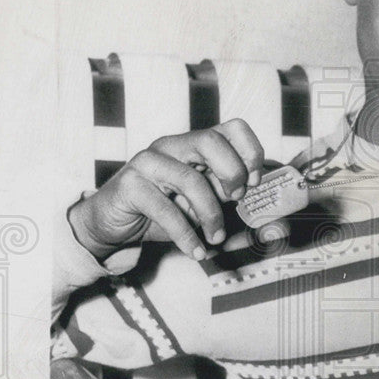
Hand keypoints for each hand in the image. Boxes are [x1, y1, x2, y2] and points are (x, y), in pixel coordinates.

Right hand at [68, 119, 264, 261]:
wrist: (112, 223)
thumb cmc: (163, 210)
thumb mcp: (203, 204)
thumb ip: (229, 200)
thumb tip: (266, 211)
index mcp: (195, 144)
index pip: (233, 128)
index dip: (250, 152)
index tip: (254, 182)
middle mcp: (172, 146)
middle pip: (210, 140)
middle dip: (232, 172)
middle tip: (235, 200)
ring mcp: (148, 162)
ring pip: (189, 178)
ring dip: (210, 214)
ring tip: (215, 238)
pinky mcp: (130, 185)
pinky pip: (164, 210)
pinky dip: (186, 235)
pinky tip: (196, 250)